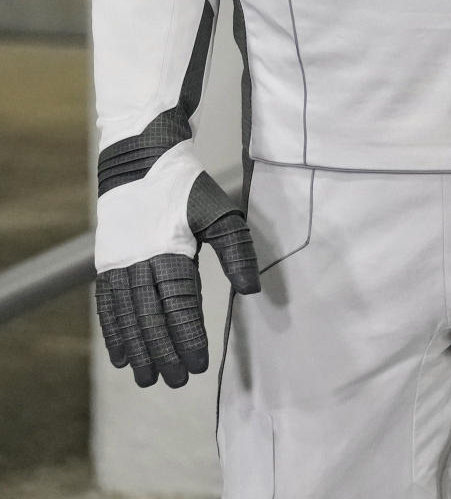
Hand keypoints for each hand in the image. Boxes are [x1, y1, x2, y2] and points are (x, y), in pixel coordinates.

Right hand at [95, 172, 259, 388]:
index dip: (188, 336)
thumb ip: (236, 249)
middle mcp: (139, 261)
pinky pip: (107, 305)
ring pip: (127, 317)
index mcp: (169, 248)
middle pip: (150, 317)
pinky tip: (121, 356)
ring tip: (148, 379)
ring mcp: (119, 263)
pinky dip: (113, 333)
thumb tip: (251, 290)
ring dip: (137, 351)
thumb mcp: (217, 210)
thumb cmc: (186, 189)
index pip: (179, 304)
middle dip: (163, 352)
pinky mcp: (106, 263)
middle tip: (176, 382)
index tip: (199, 366)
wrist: (139, 161)